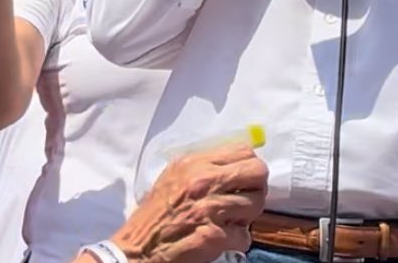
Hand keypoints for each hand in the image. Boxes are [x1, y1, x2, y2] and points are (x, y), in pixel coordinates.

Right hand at [111, 144, 267, 262]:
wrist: (139, 248)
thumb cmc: (157, 212)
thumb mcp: (174, 176)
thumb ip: (203, 165)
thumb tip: (239, 158)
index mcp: (194, 163)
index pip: (243, 151)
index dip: (249, 165)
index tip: (243, 178)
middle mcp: (203, 182)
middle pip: (258, 172)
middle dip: (257, 187)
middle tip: (246, 198)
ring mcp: (210, 209)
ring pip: (256, 204)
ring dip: (247, 216)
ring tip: (230, 220)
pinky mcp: (214, 237)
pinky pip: (245, 236)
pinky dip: (237, 241)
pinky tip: (223, 238)